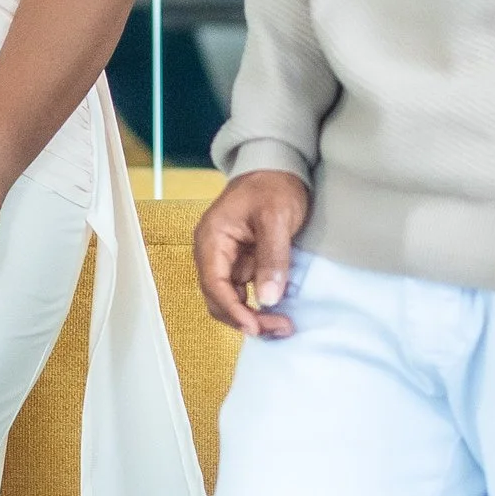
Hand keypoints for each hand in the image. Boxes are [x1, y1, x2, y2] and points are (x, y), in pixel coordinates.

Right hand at [194, 169, 311, 339]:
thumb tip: (269, 298)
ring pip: (230, 301)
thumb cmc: (273, 186)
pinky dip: (258, 307)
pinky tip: (277, 314)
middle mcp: (213, 253)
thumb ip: (272, 256)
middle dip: (245, 319)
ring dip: (252, 317)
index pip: (214, 285)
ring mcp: (226, 260)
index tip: (257, 327)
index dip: (233, 311)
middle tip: (279, 328)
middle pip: (218, 299)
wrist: (277, 167)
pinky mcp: (241, 263)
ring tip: (282, 326)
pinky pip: (243, 293)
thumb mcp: (276, 217)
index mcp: (212, 239)